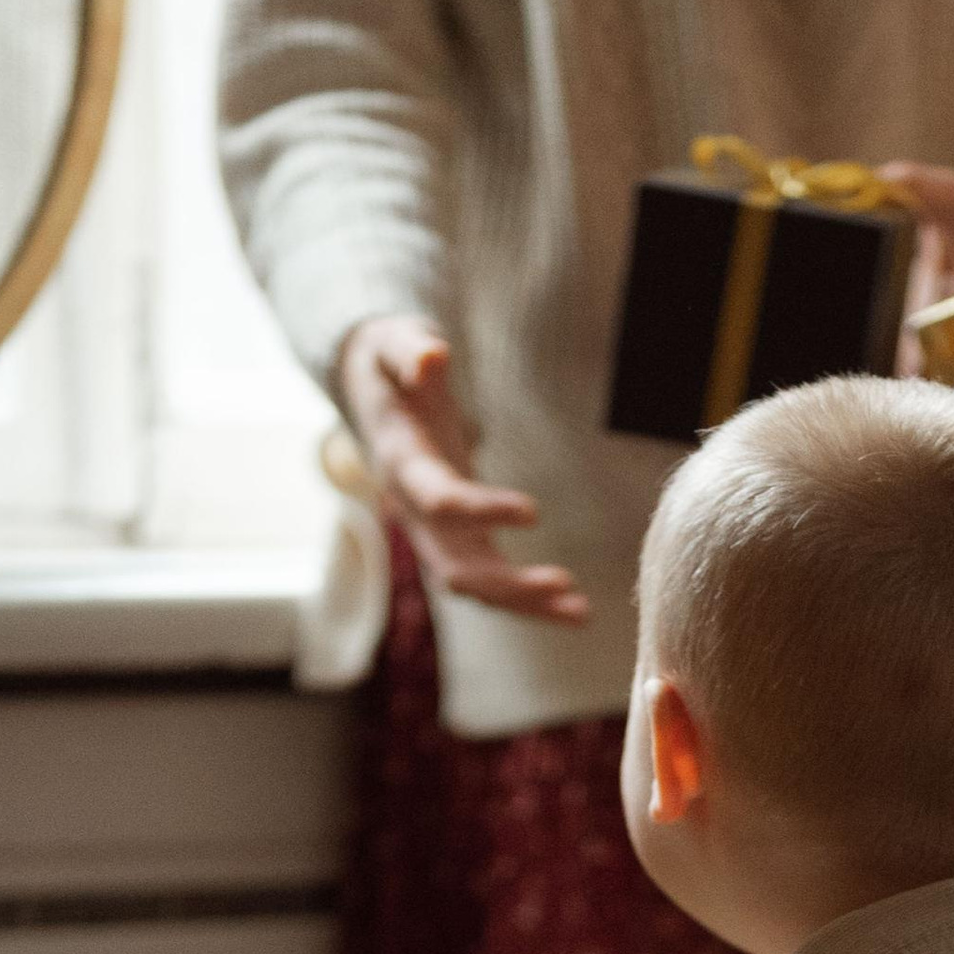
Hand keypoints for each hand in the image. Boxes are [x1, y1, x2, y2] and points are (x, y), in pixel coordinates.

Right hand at [335, 316, 589, 625]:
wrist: (372, 391)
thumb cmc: (390, 360)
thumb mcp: (393, 341)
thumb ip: (409, 350)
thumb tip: (431, 358)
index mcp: (399, 464)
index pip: (439, 500)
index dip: (481, 511)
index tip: (534, 512)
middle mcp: (411, 512)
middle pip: (455, 567)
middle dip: (506, 583)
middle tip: (565, 583)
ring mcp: (432, 532)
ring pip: (474, 586)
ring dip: (524, 603)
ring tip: (582, 612)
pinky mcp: (455, 538)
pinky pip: (488, 581)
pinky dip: (527, 600)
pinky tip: (572, 607)